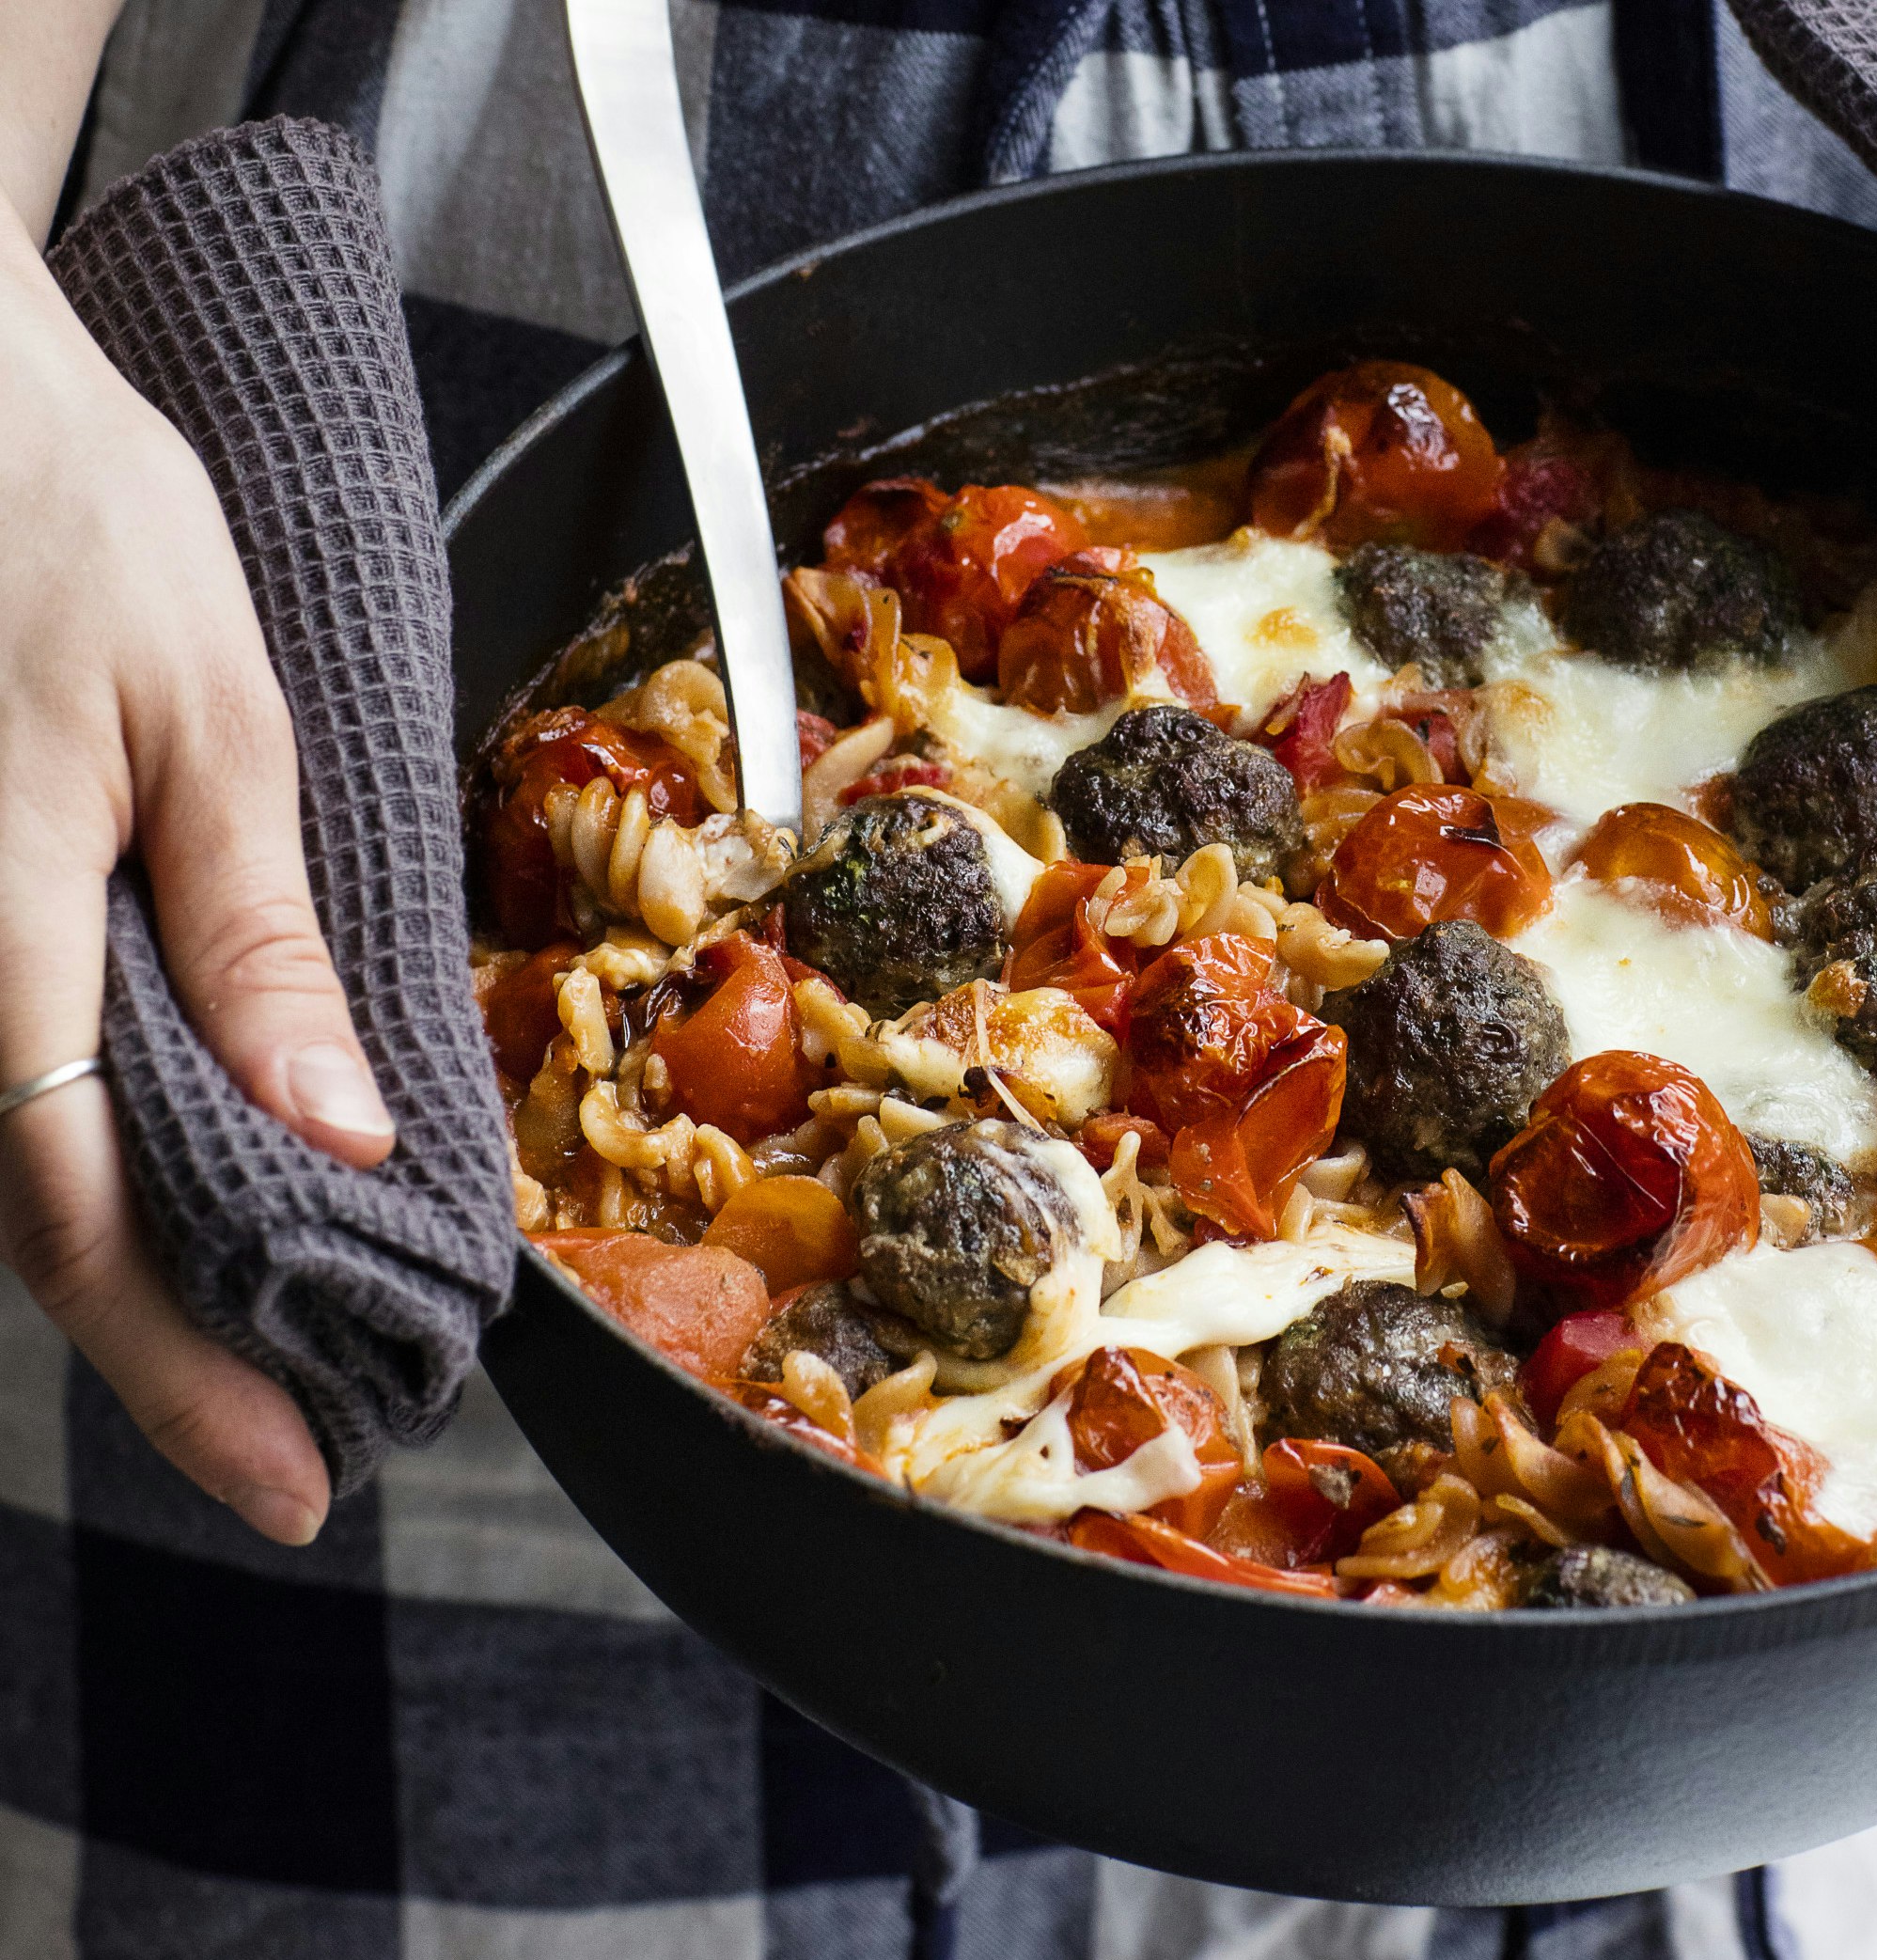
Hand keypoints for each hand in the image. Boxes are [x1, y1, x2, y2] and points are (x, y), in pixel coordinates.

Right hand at [0, 216, 395, 1544]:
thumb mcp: (210, 722)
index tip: (295, 1483)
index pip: (81, 1221)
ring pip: (0, 1167)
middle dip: (164, 1357)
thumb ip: (255, 935)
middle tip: (294, 1447)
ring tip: (257, 1358)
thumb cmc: (70, 523)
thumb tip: (340, 1129)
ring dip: (122, 1277)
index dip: (186, 1374)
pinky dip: (75, 1168)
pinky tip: (178, 1195)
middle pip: (28, 1223)